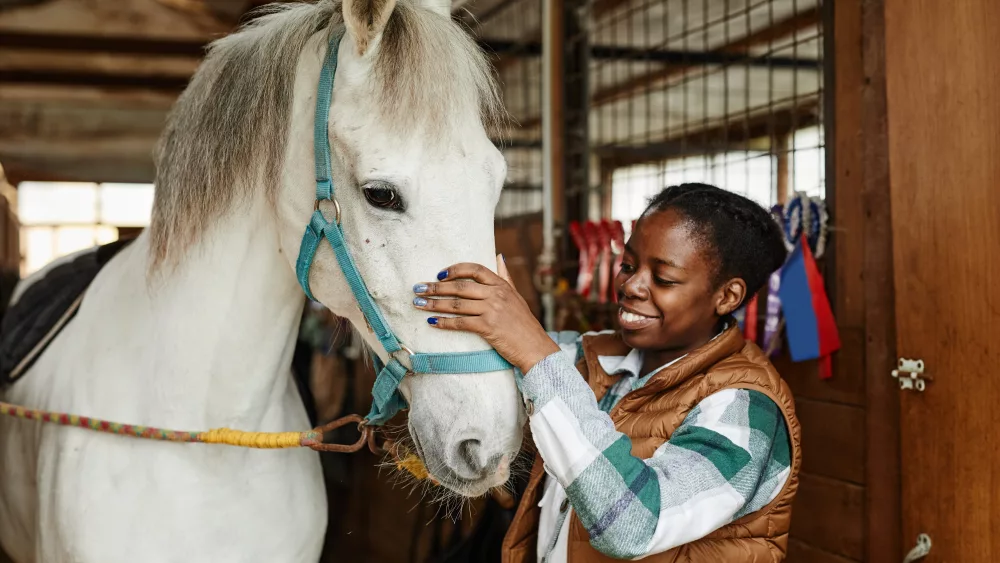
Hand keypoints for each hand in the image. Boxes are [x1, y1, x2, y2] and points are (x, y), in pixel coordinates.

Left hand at [412, 255, 560, 373]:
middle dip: (435, 287)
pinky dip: (444, 322)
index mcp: (501, 285)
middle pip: (459, 286)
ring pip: (456, 304)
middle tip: (418, 288)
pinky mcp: (488, 327)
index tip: (439, 274)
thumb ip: (505, 276)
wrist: (535, 347)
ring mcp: (491, 310)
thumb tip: (499, 256)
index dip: (454, 270)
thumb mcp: (516, 296)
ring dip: (434, 304)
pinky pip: (461, 323)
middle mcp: (495, 294)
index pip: (474, 269)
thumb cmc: (524, 323)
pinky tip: (432, 322)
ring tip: (418, 304)